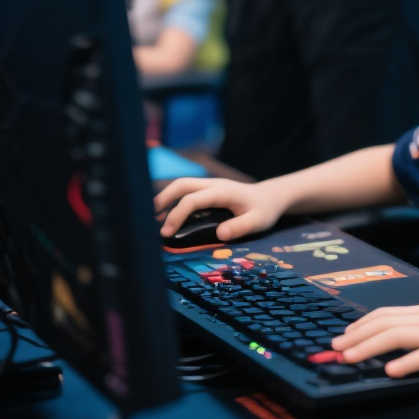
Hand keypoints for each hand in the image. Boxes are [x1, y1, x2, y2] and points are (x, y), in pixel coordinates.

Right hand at [154, 177, 284, 241]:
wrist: (270, 197)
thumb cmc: (264, 210)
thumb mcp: (259, 221)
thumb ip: (241, 227)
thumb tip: (220, 234)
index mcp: (222, 191)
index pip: (192, 200)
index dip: (177, 215)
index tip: (166, 232)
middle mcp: (213, 184)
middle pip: (181, 184)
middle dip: (162, 199)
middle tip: (148, 219)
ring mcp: (210, 185)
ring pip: (181, 185)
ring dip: (165, 198)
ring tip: (152, 218)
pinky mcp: (208, 190)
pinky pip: (186, 190)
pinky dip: (173, 200)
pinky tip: (167, 215)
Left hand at [330, 304, 418, 377]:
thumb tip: (403, 346)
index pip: (387, 314)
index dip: (360, 325)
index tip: (342, 337)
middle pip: (385, 322)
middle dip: (355, 336)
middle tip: (334, 349)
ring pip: (399, 335)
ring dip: (370, 347)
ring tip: (350, 358)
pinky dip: (406, 362)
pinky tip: (391, 371)